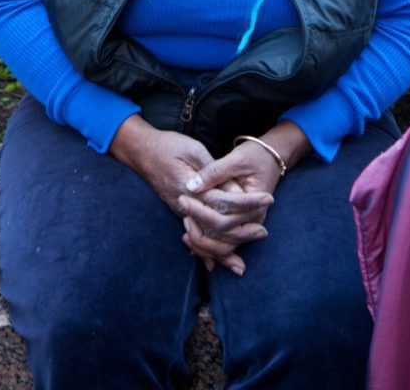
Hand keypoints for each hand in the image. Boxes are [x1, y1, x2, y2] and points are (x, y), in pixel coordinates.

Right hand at [109, 115, 271, 273]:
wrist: (142, 152)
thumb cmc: (168, 146)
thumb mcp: (192, 149)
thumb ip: (213, 170)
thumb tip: (233, 189)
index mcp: (191, 187)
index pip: (224, 201)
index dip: (247, 202)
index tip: (267, 199)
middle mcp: (186, 205)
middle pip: (218, 225)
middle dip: (243, 229)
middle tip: (264, 230)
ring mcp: (182, 212)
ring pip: (207, 236)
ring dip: (228, 246)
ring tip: (246, 246)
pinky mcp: (181, 213)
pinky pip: (197, 234)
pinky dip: (208, 250)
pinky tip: (217, 262)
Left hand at [180, 122, 311, 272]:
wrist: (271, 157)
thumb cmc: (255, 155)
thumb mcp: (236, 159)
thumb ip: (214, 172)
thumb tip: (191, 186)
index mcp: (255, 205)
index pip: (223, 217)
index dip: (200, 211)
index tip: (182, 199)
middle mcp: (254, 220)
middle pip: (222, 234)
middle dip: (198, 228)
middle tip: (181, 208)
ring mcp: (249, 225)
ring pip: (224, 247)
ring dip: (202, 244)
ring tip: (184, 227)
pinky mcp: (242, 225)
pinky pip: (225, 243)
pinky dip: (208, 247)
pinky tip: (190, 240)